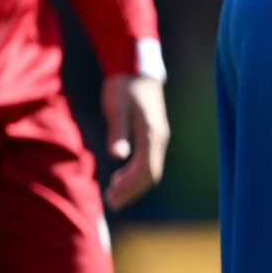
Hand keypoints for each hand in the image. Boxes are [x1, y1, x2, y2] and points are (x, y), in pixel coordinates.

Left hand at [102, 73, 168, 209]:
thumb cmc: (124, 86)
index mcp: (152, 134)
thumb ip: (118, 132)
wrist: (138, 69)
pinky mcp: (154, 136)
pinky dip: (135, 174)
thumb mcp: (116, 107)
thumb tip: (118, 156)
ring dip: (134, 185)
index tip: (112, 197)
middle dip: (132, 191)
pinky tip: (120, 177)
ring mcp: (159, 138)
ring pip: (151, 170)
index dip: (129, 186)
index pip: (145, 169)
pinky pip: (149, 162)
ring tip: (113, 194)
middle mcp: (160, 139)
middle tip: (111, 203)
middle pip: (151, 174)